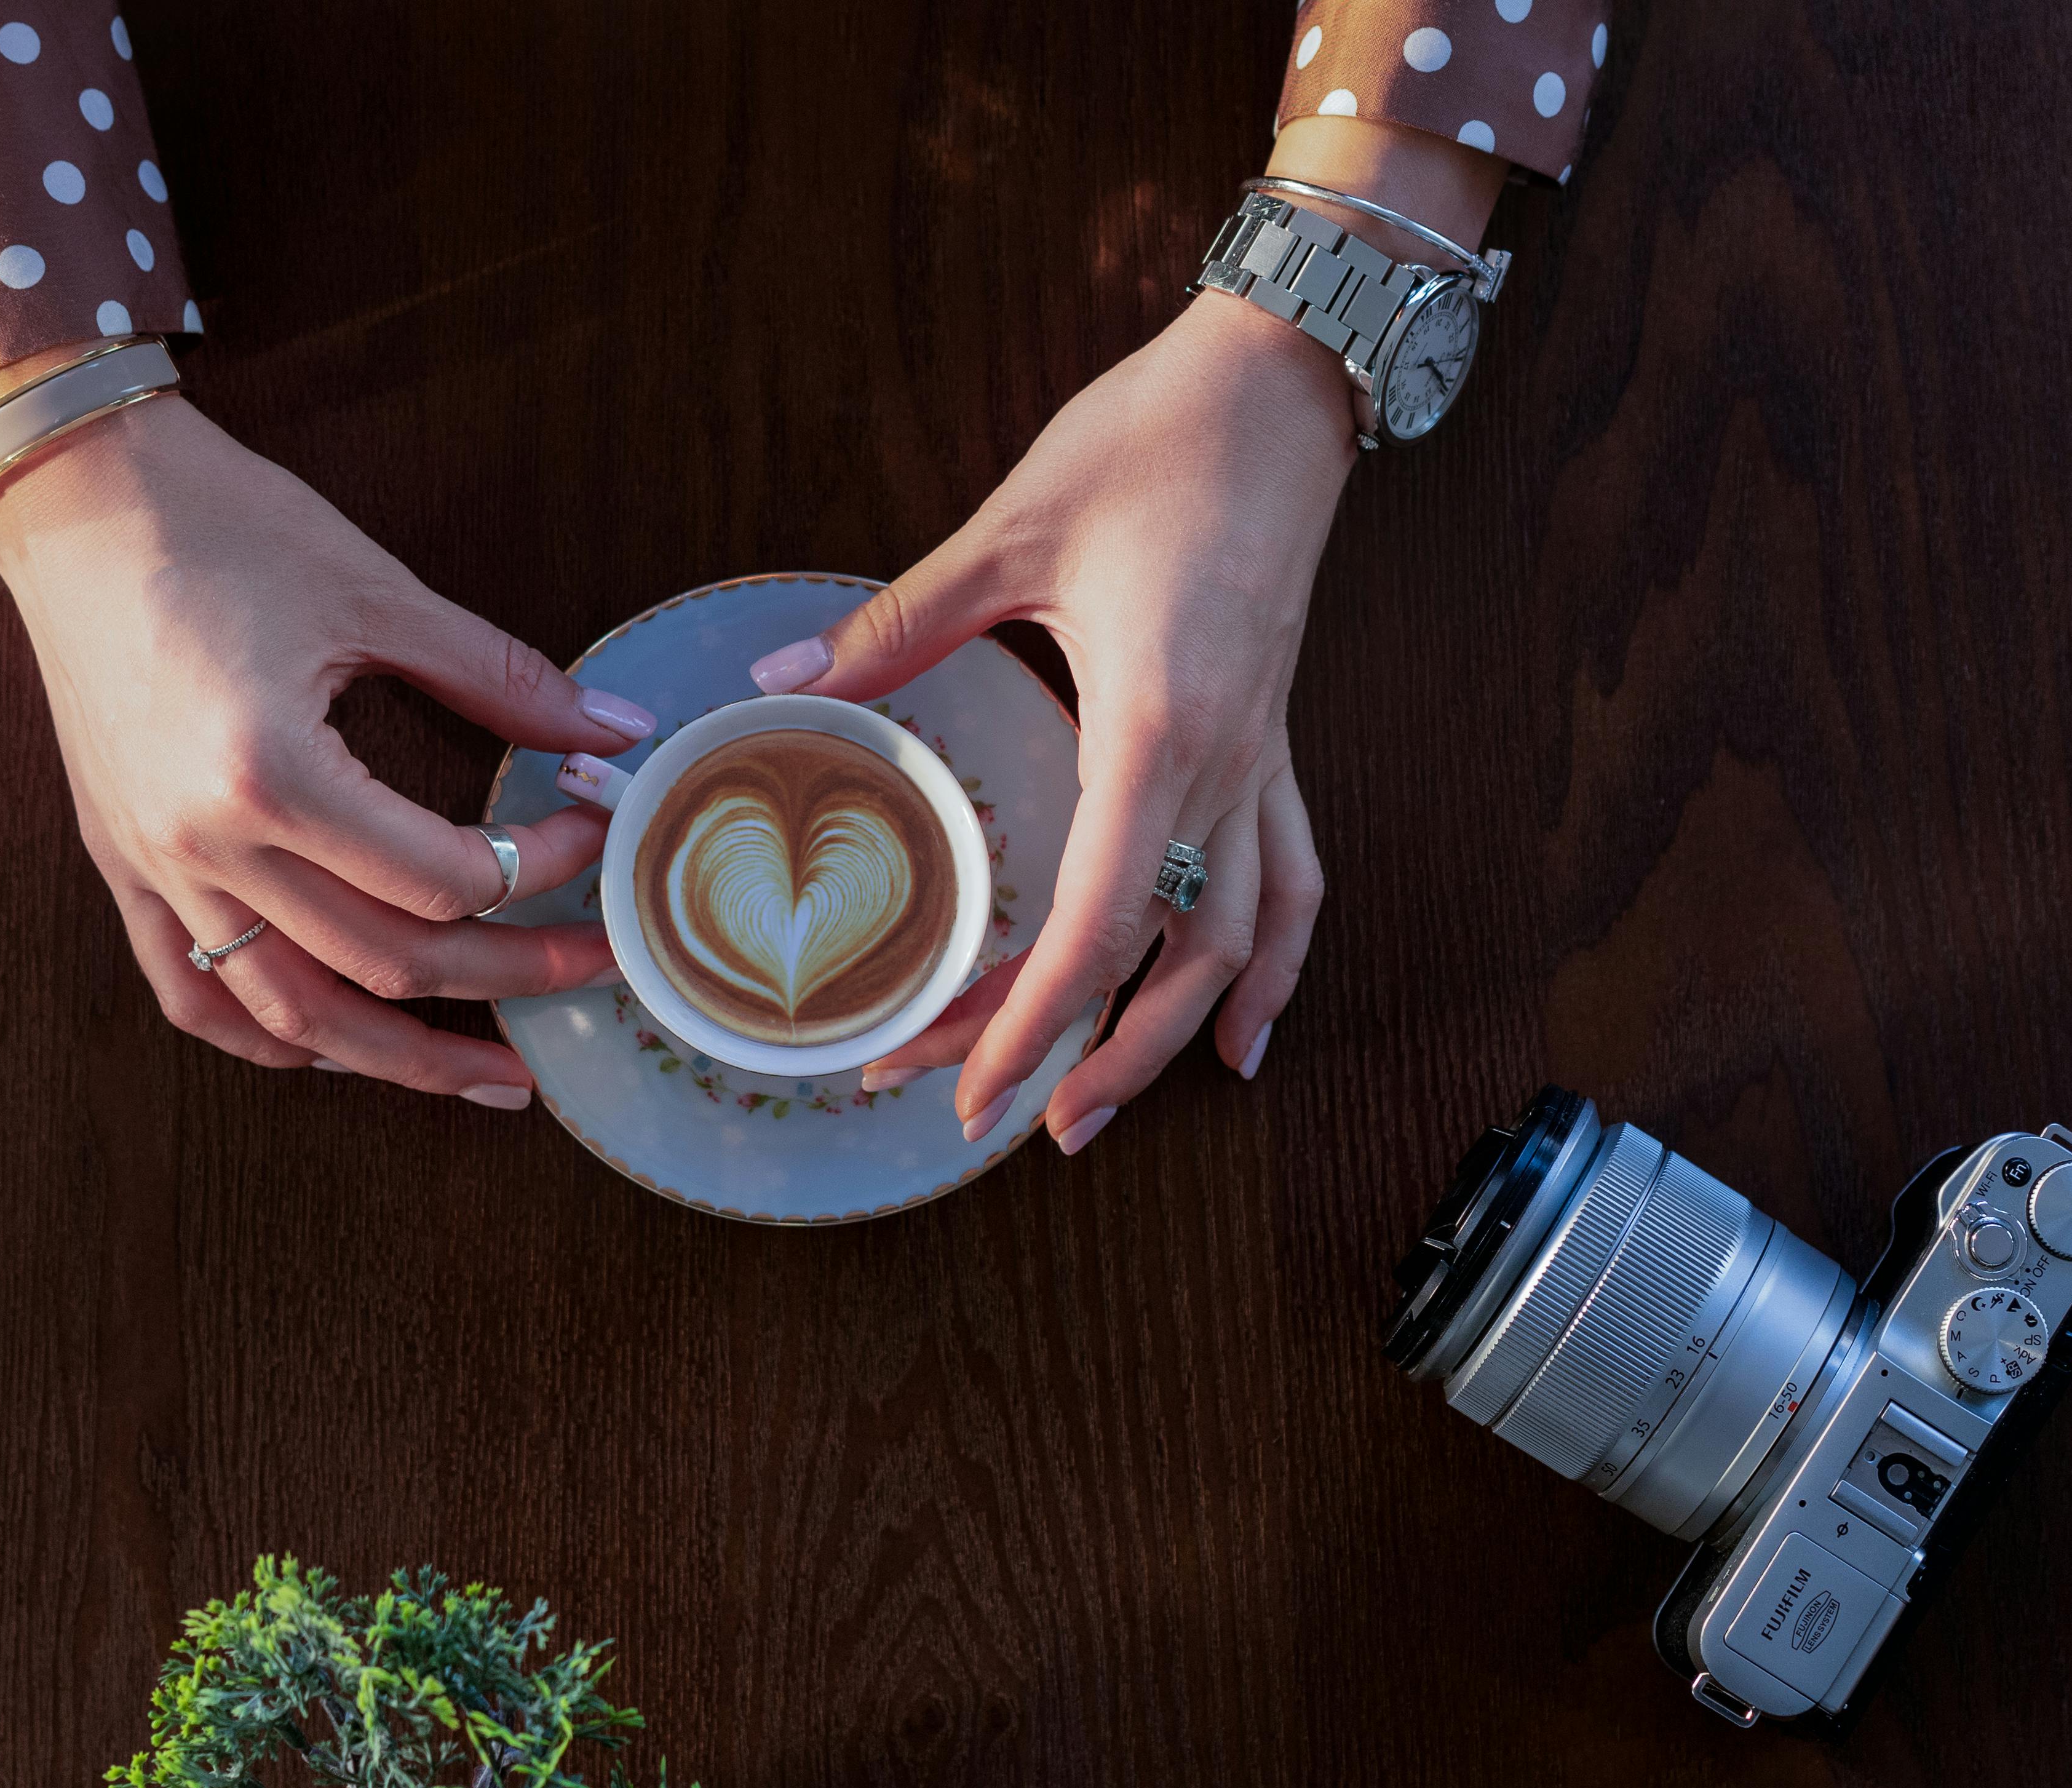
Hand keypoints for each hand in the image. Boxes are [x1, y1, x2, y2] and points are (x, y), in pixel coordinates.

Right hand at [0, 395, 655, 1102]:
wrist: (71, 494)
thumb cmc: (217, 524)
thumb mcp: (377, 593)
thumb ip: (502, 678)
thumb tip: (616, 733)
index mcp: (272, 773)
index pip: (443, 876)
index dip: (542, 869)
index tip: (593, 833)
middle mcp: (206, 843)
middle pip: (387, 963)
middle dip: (510, 977)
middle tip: (596, 968)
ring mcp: (156, 866)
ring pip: (295, 1015)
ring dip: (402, 1058)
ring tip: (492, 1078)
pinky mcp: (123, 864)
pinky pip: (195, 994)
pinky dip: (270, 1037)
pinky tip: (337, 1052)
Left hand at [747, 289, 1348, 1152]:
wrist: (1278, 379)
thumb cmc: (1151, 442)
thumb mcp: (1011, 530)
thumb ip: (898, 626)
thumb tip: (775, 676)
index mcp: (1151, 729)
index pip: (1095, 923)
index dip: (1027, 1025)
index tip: (965, 1092)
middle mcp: (1220, 766)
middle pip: (1163, 958)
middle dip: (1085, 1054)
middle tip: (1002, 1123)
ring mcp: (1259, 758)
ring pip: (1242, 941)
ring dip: (1176, 1037)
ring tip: (1100, 1109)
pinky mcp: (1274, 738)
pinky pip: (1295, 878)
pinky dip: (1278, 966)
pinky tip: (1249, 1030)